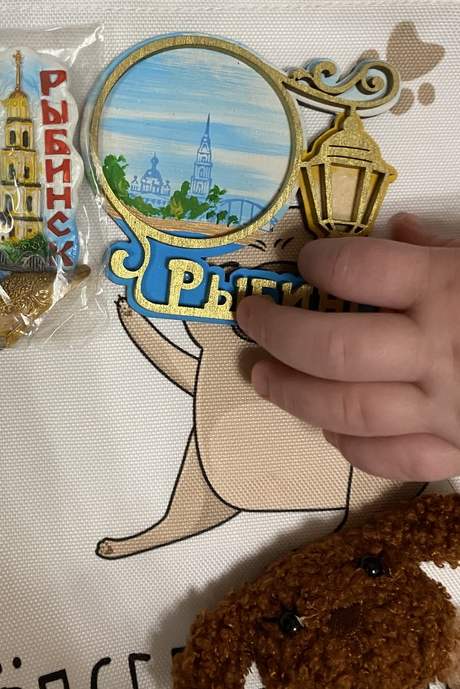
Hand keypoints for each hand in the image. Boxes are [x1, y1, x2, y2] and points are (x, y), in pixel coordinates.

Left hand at [236, 214, 459, 481]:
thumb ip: (450, 246)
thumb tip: (402, 230)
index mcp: (449, 288)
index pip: (358, 268)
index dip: (319, 261)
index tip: (304, 260)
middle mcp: (438, 350)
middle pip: (333, 347)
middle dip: (279, 332)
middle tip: (249, 319)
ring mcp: (445, 409)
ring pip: (345, 408)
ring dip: (291, 393)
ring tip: (260, 377)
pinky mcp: (458, 451)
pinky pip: (388, 458)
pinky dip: (349, 444)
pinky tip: (327, 426)